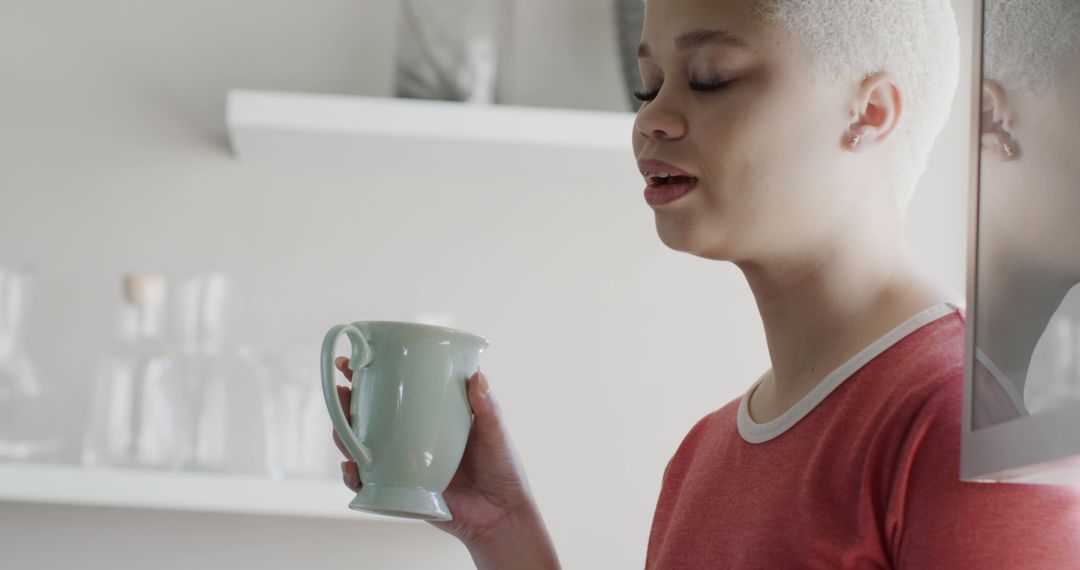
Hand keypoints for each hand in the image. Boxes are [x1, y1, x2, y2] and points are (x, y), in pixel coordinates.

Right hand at [332, 358, 558, 567]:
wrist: (501, 517)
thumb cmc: (503, 470)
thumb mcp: (496, 433)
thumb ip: (487, 407)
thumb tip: (477, 376)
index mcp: (432, 418)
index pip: (398, 392)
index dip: (373, 377)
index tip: (355, 360)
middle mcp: (413, 439)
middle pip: (371, 418)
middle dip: (348, 404)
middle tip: (341, 390)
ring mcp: (404, 465)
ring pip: (364, 447)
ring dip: (345, 436)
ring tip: (340, 428)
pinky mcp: (401, 491)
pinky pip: (370, 484)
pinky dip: (355, 476)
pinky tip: (351, 467)